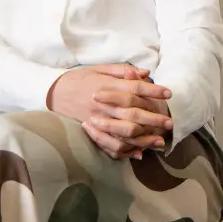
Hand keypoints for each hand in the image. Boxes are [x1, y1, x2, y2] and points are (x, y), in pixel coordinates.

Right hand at [47, 64, 172, 159]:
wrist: (53, 93)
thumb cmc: (78, 78)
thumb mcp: (99, 69)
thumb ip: (122, 71)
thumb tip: (145, 73)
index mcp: (106, 86)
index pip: (134, 89)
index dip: (152, 91)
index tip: (168, 93)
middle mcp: (104, 105)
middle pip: (133, 114)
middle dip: (153, 119)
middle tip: (169, 122)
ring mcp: (98, 120)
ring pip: (124, 133)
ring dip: (144, 138)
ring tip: (159, 140)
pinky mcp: (92, 132)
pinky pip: (110, 145)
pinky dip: (126, 150)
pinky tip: (139, 152)